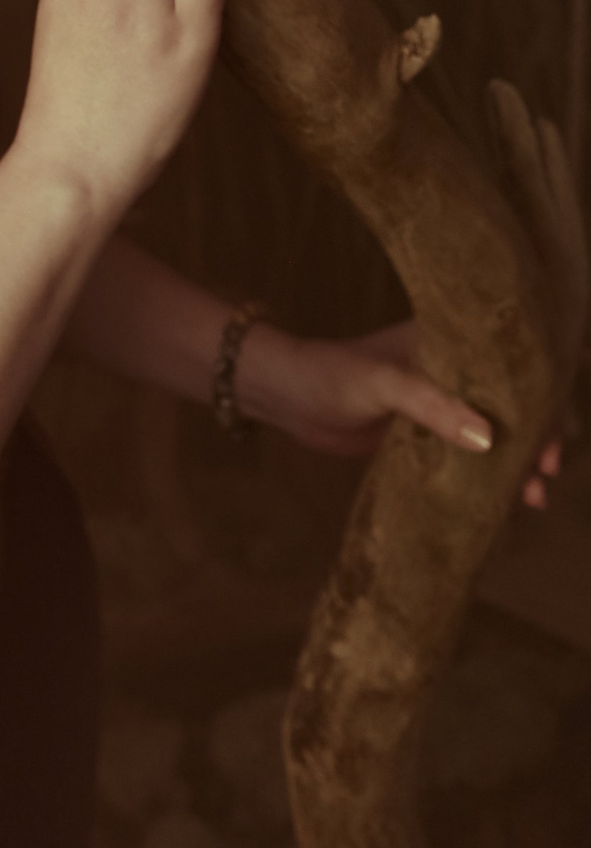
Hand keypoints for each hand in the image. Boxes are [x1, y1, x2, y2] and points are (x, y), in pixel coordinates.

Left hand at [261, 317, 565, 504]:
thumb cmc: (332, 374)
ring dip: (517, 463)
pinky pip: (466, 456)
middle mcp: (453, 372)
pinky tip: (503, 505)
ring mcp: (440, 406)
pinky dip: (487, 478)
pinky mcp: (423, 437)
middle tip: (546, 472)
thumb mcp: (383, 384)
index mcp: (449, 342)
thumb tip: (488, 438)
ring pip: (494, 433)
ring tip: (530, 498)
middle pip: (513, 402)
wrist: (287, 398)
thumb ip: (431, 406)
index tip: (560, 421)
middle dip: (538, 436)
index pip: (512, 358)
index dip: (545, 386)